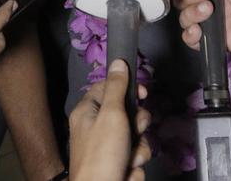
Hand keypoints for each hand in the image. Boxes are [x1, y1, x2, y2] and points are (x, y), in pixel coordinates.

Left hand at [69, 59, 152, 180]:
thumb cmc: (102, 154)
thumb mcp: (111, 115)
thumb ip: (117, 88)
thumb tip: (118, 61)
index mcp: (88, 111)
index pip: (109, 88)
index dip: (127, 88)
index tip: (142, 93)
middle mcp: (96, 127)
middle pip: (128, 113)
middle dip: (138, 124)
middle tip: (135, 130)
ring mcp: (108, 147)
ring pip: (136, 136)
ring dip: (139, 147)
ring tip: (130, 157)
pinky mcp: (119, 163)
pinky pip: (136, 154)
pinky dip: (136, 163)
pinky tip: (128, 169)